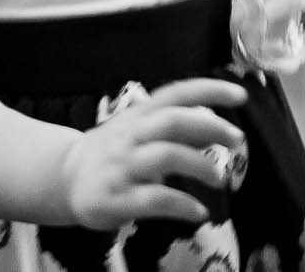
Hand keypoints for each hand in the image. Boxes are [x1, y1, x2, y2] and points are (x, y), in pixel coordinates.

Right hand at [60, 78, 247, 229]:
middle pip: (172, 121)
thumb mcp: (141, 133)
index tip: (240, 94)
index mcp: (139, 116)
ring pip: (165, 157)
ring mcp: (122, 167)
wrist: (65, 178)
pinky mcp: (117, 199)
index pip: (175, 94)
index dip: (208, 91)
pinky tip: (199, 212)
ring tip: (219, 180)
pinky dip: (182, 205)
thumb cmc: (112, 153)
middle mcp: (131, 136)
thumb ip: (178, 132)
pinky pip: (154, 199)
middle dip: (210, 127)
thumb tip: (218, 130)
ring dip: (200, 166)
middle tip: (236, 140)